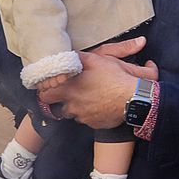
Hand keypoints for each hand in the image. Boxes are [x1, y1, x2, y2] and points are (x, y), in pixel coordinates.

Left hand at [36, 37, 156, 129]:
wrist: (133, 99)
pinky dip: (89, 114)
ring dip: (74, 107)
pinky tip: (97, 105)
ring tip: (84, 98)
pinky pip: (86, 120)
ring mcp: (83, 117)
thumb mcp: (98, 59)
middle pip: (54, 107)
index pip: (45, 94)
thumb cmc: (115, 77)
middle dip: (58, 101)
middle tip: (65, 93)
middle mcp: (73, 105)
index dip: (46, 90)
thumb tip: (70, 54)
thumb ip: (80, 57)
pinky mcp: (94, 124)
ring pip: (71, 113)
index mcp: (69, 89)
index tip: (49, 86)